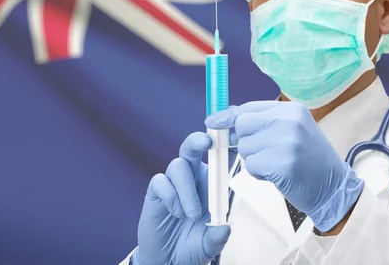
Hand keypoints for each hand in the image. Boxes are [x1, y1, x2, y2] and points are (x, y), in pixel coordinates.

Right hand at [134, 132, 231, 264]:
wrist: (169, 259)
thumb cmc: (194, 245)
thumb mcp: (210, 244)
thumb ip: (217, 237)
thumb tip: (224, 229)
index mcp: (211, 182)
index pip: (218, 157)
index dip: (223, 143)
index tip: (232, 137)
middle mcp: (193, 177)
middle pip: (193, 146)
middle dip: (199, 140)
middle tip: (207, 142)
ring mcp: (173, 182)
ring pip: (178, 165)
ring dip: (187, 189)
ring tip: (190, 215)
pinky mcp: (156, 191)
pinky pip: (161, 181)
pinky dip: (170, 196)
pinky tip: (175, 213)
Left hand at [205, 101, 363, 231]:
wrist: (334, 187)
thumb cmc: (308, 160)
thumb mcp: (291, 131)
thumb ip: (263, 122)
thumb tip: (224, 118)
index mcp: (291, 109)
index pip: (249, 107)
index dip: (229, 117)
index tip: (213, 122)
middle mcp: (290, 120)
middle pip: (242, 125)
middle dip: (245, 141)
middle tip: (264, 153)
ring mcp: (288, 141)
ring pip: (245, 147)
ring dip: (254, 160)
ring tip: (276, 164)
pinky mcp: (283, 163)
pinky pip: (252, 166)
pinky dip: (259, 174)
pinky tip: (277, 175)